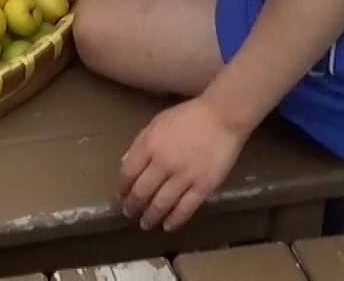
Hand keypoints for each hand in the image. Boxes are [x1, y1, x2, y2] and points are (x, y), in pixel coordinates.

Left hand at [118, 98, 246, 230]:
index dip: (122, 188)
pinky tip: (168, 226)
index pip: (128, 173)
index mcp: (149, 145)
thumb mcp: (157, 123)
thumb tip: (125, 164)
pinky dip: (175, 220)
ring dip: (151, 217)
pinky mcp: (203, 186)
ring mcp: (184, 176)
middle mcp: (164, 163)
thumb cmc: (188, 117)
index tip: (120, 196)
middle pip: (141, 191)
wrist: (222, 117)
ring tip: (145, 224)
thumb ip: (140, 144)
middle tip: (129, 213)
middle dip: (133, 206)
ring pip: (161, 204)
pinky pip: (186, 208)